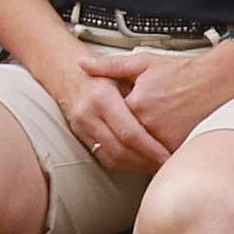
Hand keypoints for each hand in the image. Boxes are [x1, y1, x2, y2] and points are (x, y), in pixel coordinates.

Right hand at [35, 51, 168, 177]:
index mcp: (101, 97)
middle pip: (120, 150)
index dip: (150, 148)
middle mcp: (88, 115)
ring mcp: (81, 129)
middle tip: (167, 165)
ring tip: (156, 166)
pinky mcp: (81, 138)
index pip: (128, 132)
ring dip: (135, 167)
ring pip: (111, 159)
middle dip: (145, 162)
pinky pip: (104, 159)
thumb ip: (144, 89)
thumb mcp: (121, 67)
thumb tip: (163, 102)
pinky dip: (124, 165)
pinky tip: (140, 163)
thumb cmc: (100, 71)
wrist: (67, 73)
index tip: (167, 155)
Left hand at [88, 42, 233, 154]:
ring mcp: (166, 139)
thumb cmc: (181, 71)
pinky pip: (158, 161)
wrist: (217, 80)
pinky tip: (149, 152)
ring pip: (139, 154)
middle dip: (118, 139)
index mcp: (137, 103)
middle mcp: (150, 124)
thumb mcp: (143, 63)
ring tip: (134, 144)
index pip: (111, 120)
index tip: (107, 118)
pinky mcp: (180, 148)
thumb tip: (82, 65)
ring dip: (133, 154)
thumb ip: (110, 66)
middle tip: (119, 136)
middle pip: (123, 140)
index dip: (108, 119)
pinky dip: (151, 159)